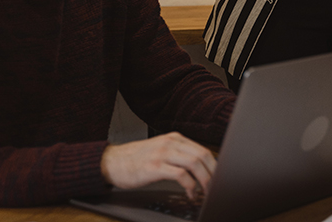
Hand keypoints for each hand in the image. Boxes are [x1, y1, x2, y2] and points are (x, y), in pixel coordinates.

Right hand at [100, 132, 216, 199]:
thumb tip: (200, 168)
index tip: (219, 178)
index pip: (203, 149)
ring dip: (205, 180)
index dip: (215, 165)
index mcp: (175, 138)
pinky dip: (190, 186)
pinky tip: (190, 193)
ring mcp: (163, 153)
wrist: (112, 161)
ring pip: (194, 163)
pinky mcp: (155, 167)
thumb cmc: (136, 159)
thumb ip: (178, 155)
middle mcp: (171, 143)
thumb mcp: (161, 151)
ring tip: (206, 192)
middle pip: (203, 155)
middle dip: (214, 173)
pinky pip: (181, 175)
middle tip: (217, 187)